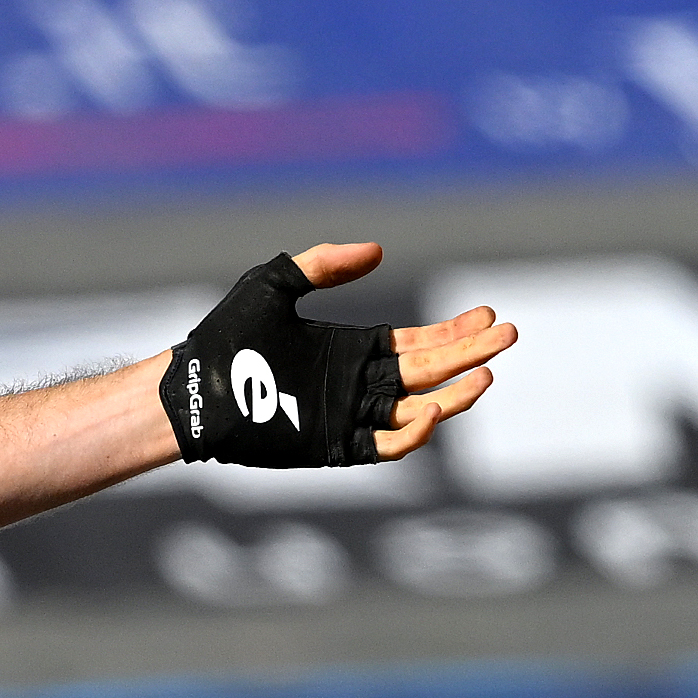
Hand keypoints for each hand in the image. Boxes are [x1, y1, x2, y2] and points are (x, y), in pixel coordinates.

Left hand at [160, 242, 516, 468]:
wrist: (191, 390)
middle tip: (506, 337)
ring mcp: (349, 417)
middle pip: (429, 372)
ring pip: (418, 411)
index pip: (420, 343)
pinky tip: (431, 411)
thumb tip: (378, 251)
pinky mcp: (333, 447)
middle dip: (470, 356)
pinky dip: (412, 434)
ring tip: (483, 376)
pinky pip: (385, 447)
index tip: (488, 317)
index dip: (456, 332)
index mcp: (353, 350)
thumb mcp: (273, 286)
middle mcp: (358, 384)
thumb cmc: (225, 338)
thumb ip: (323, 266)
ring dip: (454, 396)